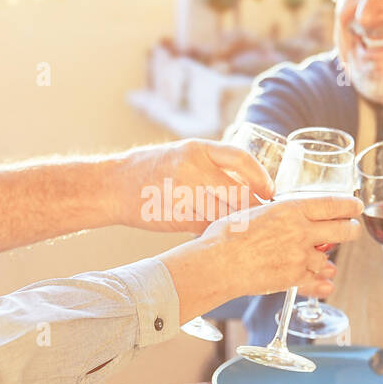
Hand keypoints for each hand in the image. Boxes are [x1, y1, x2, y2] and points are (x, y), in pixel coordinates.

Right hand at [117, 139, 274, 232]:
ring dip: (234, 223)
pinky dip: (213, 232)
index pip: (241, 158)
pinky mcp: (176, 216)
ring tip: (239, 228)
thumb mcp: (183, 155)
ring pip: (223, 214)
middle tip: (260, 217)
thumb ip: (213, 168)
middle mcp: (191, 168)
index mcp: (197, 149)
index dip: (261, 177)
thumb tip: (251, 188)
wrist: (112, 185)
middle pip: (237, 192)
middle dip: (251, 207)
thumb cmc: (151, 170)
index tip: (269, 190)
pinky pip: (205, 227)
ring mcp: (183, 193)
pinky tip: (215, 234)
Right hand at [159, 195, 361, 320]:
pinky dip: (322, 283)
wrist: (218, 262)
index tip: (356, 207)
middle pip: (344, 231)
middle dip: (351, 230)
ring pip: (328, 259)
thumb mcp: (256, 211)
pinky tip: (326, 284)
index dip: (350, 206)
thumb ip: (279, 214)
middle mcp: (302, 231)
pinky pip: (317, 281)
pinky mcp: (294, 278)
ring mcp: (300, 256)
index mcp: (292, 209)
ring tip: (321, 261)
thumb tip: (289, 216)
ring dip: (326, 261)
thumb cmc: (228, 234)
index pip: (333, 204)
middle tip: (350, 230)